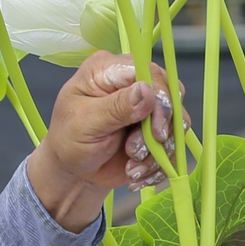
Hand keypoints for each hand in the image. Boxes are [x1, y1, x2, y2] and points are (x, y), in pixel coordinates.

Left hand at [23, 52, 180, 231]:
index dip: (159, 97)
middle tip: (135, 152)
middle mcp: (131, 82)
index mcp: (108, 70)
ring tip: (131, 168)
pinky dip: (158, 164)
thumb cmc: (69, 142)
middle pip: (169, 94)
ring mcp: (146, 105)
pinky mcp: (155, 128)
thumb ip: (116, 107)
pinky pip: (173, 143)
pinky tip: (137, 175)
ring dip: (156, 152)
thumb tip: (147, 90)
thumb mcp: (85, 124)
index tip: (155, 130)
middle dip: (159, 129)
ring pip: (175, 122)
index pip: (147, 71)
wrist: (74, 172)